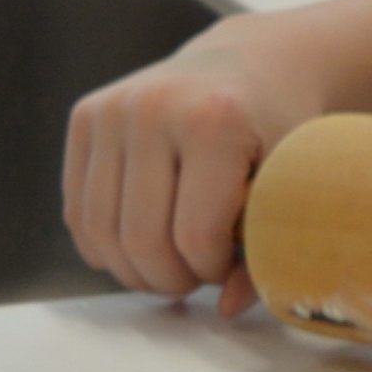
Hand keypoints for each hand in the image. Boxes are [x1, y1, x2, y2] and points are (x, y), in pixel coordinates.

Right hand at [59, 38, 310, 316]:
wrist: (252, 62)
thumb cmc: (281, 127)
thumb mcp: (293, 180)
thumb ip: (269, 246)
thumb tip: (228, 309)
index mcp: (213, 121)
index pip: (195, 235)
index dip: (212, 270)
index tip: (230, 266)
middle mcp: (153, 108)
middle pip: (142, 239)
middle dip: (170, 276)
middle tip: (196, 277)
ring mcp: (112, 109)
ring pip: (100, 231)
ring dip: (133, 268)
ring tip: (170, 265)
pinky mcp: (85, 115)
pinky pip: (78, 209)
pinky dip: (104, 245)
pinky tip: (140, 245)